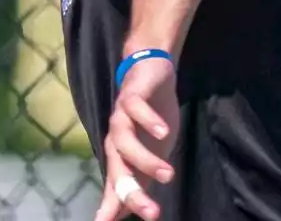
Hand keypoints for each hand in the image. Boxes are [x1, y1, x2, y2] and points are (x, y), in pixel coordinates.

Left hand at [94, 55, 178, 220]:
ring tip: (168, 174)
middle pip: (118, 168)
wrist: (150, 73)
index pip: (115, 186)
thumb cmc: (148, 118)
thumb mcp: (149, 154)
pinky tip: (163, 131)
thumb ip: (140, 182)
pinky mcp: (132, 94)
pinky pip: (135, 107)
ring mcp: (122, 115)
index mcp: (120, 156)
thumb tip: (126, 214)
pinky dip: (148, 120)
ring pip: (125, 140)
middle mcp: (116, 138)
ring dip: (145, 160)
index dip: (112, 208)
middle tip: (153, 212)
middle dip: (131, 191)